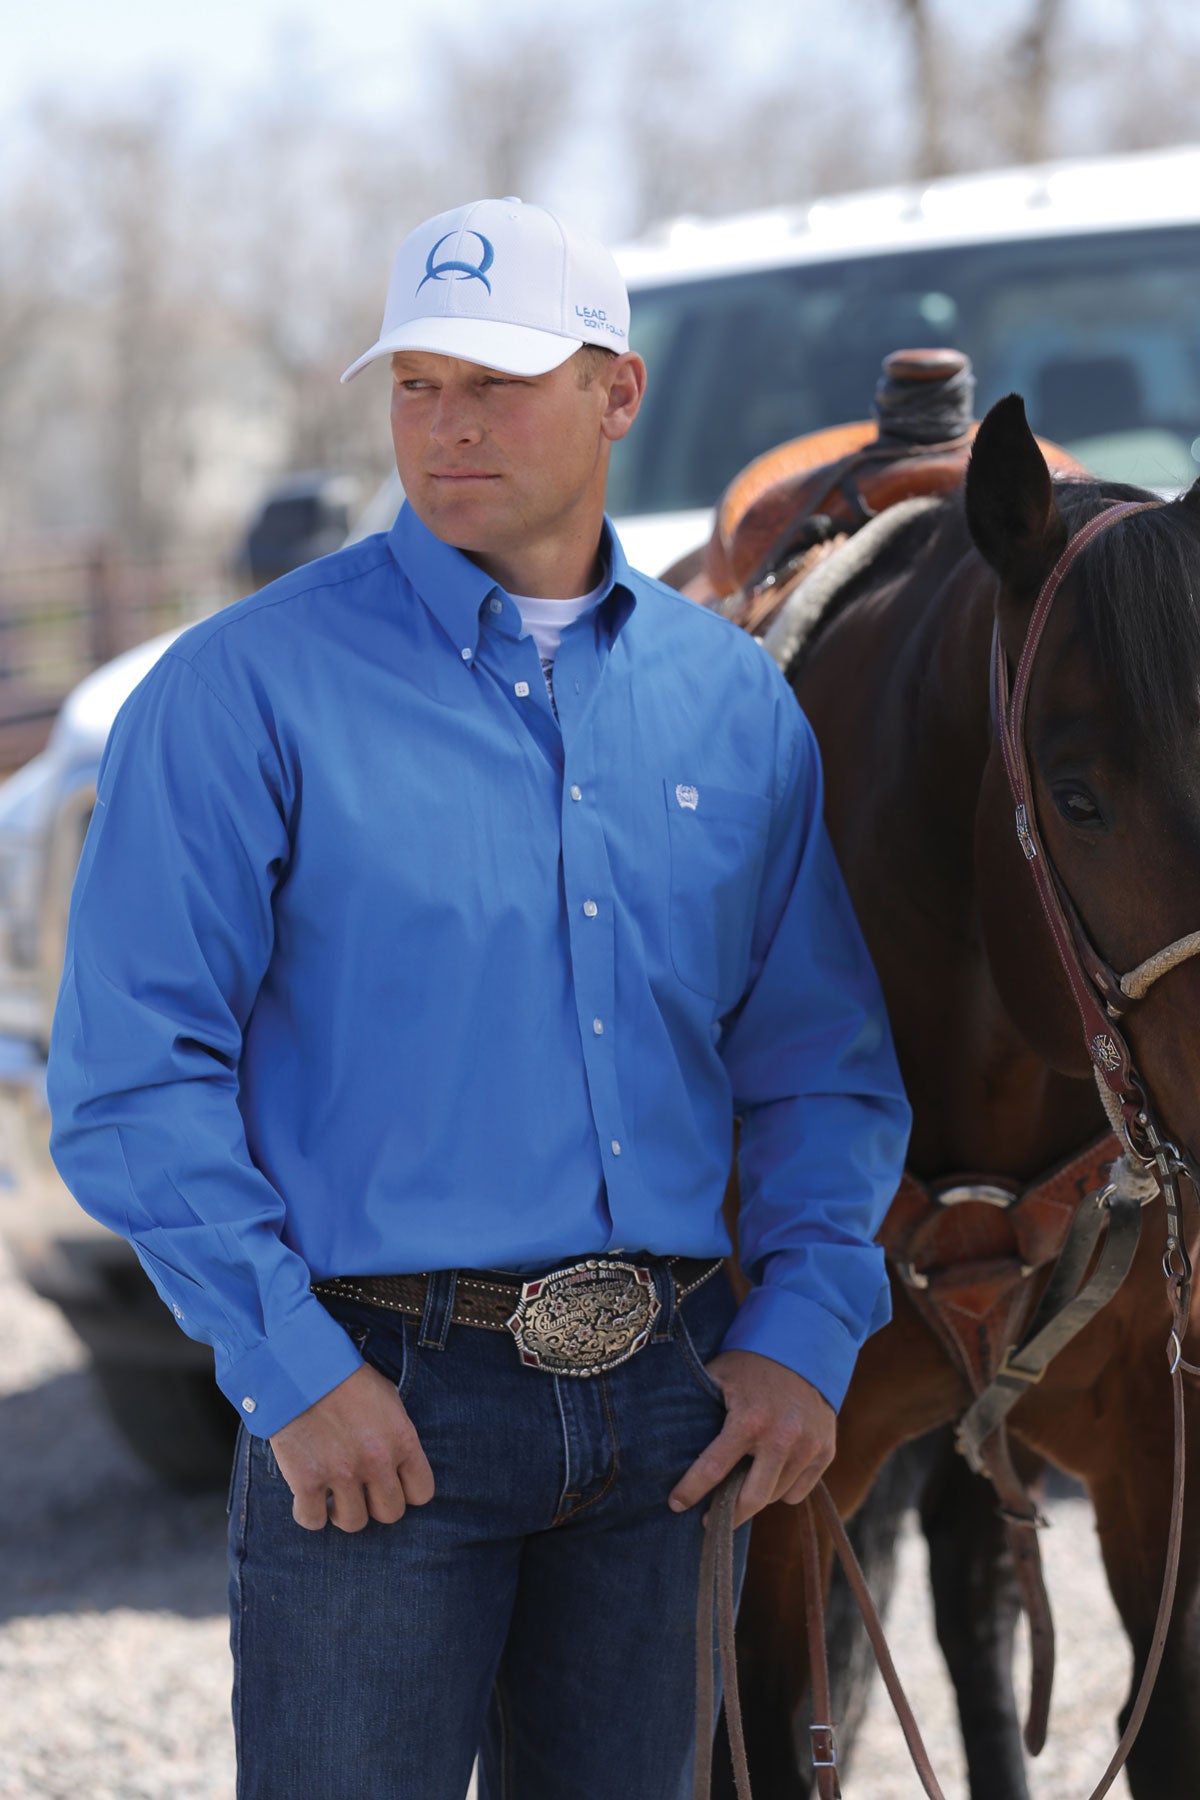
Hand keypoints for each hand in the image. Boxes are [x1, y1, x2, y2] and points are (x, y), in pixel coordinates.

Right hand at [269, 1362, 434, 1532]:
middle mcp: (377, 1461)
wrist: (300, 1366)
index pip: (422, 1493)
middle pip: (390, 1514)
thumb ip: (397, 1436)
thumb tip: (400, 1466)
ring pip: (354, 1523)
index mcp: (402, 1440)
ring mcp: (341, 1473)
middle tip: (360, 1489)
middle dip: (376, 1504)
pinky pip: (312, 1521)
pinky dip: (310, 1514)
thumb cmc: (346, 1379)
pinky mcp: (306, 1480)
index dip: (406, 1491)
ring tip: (333, 1493)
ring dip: (343, 1512)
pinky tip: (309, 1497)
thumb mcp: (388, 1400)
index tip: (390, 1483)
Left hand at [668, 1349, 834, 1527]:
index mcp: (749, 1420)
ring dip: (756, 1496)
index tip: (675, 1505)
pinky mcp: (825, 1451)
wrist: (803, 1348)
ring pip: (775, 1497)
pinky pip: (799, 1492)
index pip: (713, 1469)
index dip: (690, 1491)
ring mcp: (807, 1447)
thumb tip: (665, 1437)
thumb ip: (699, 1408)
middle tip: (710, 1520)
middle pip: (751, 1500)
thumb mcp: (718, 1376)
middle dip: (727, 1515)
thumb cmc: (751, 1363)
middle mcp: (782, 1437)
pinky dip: (783, 1488)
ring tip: (742, 1483)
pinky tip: (772, 1470)